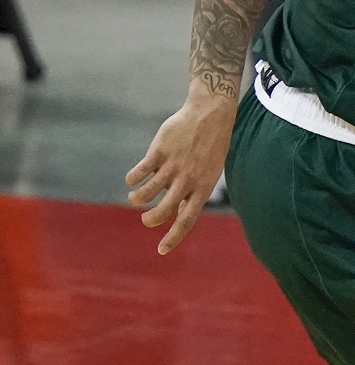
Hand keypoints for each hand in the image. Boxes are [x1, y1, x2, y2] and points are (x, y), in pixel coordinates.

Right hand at [126, 96, 236, 253]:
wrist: (211, 114)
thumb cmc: (211, 146)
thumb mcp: (210, 172)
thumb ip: (194, 192)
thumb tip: (180, 213)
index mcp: (203, 187)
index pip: (187, 219)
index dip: (174, 237)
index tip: (162, 250)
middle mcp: (187, 179)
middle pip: (164, 210)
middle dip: (151, 219)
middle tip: (146, 219)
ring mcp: (173, 165)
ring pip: (147, 192)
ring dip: (138, 198)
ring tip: (135, 197)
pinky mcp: (160, 151)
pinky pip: (141, 171)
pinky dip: (133, 178)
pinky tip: (133, 179)